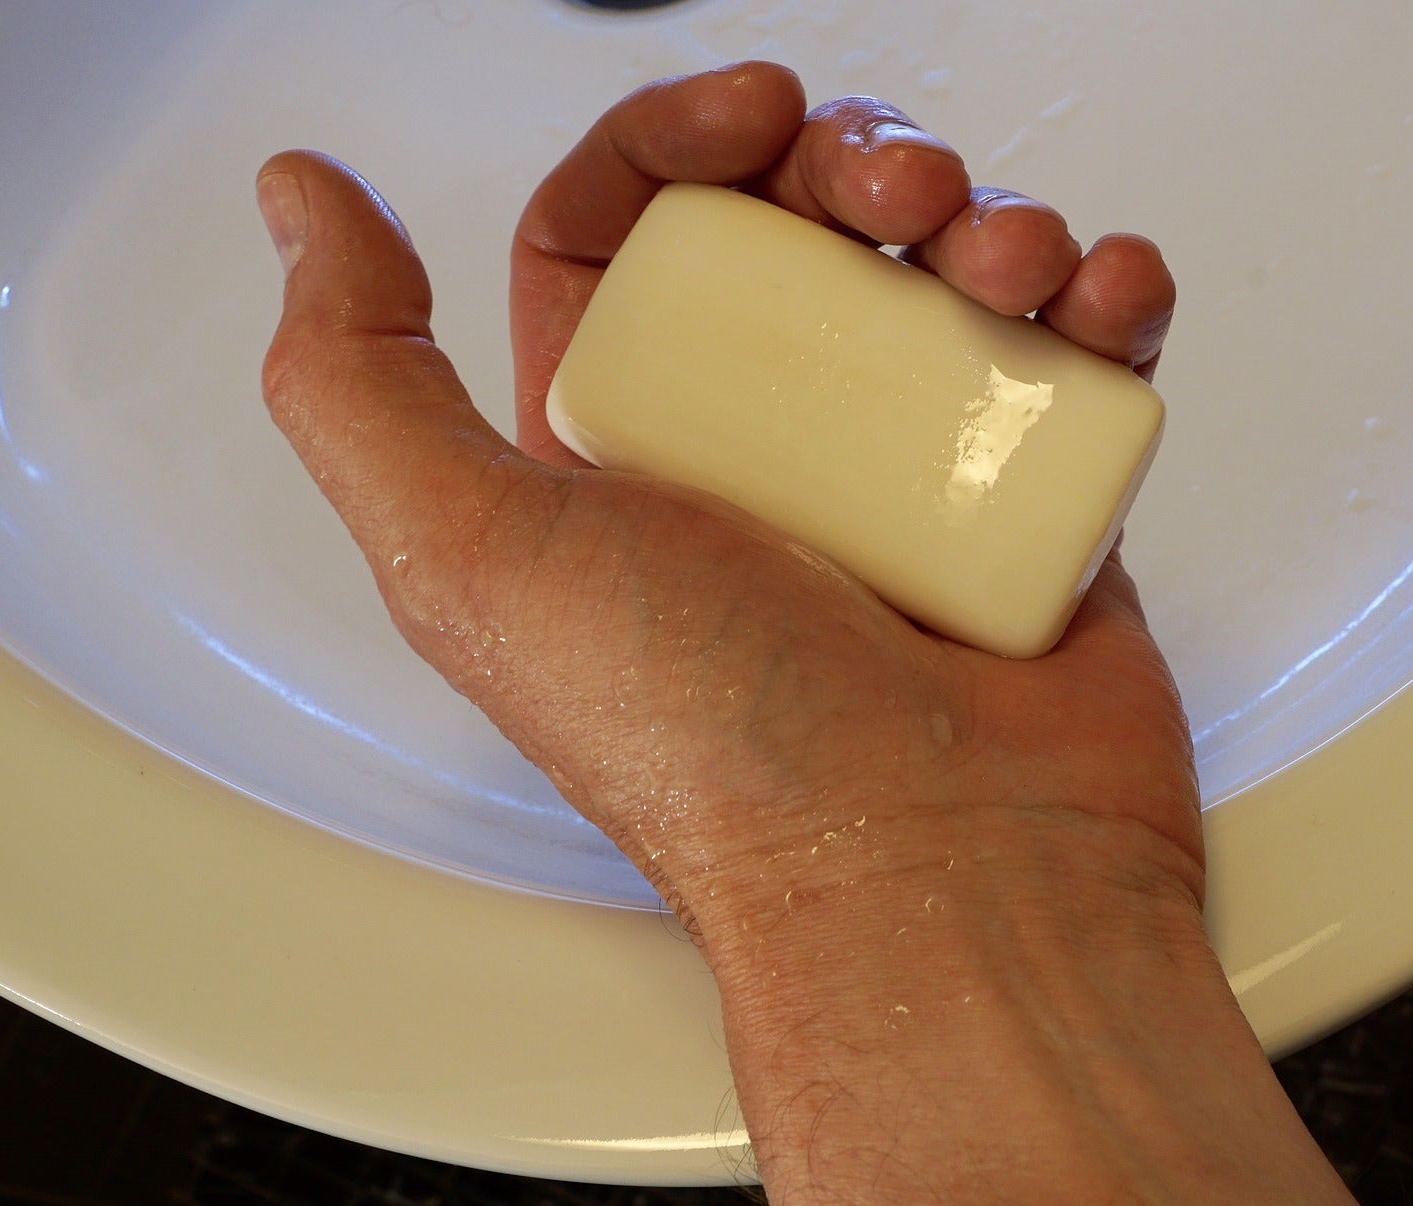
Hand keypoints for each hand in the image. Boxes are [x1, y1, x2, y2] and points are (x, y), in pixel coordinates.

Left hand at [260, 63, 1191, 931]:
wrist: (940, 883)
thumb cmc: (719, 751)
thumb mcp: (470, 556)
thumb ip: (355, 372)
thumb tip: (304, 206)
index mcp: (620, 451)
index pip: (626, 232)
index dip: (676, 141)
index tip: (750, 115)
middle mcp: (759, 457)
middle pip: (800, 230)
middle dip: (857, 165)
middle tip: (900, 197)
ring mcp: (907, 479)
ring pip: (946, 274)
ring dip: (994, 220)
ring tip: (1012, 270)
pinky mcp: (1030, 507)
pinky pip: (1074, 363)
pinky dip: (1108, 300)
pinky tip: (1106, 302)